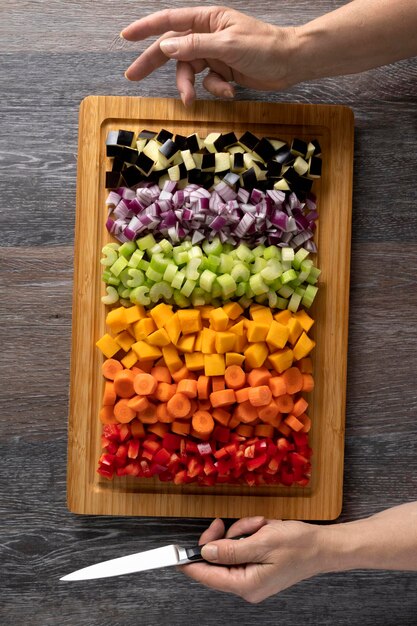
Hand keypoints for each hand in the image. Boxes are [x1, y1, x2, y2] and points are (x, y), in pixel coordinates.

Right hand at [121, 6, 298, 105]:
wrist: (290, 63)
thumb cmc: (264, 47)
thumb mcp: (227, 46)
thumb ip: (196, 46)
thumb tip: (166, 47)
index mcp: (207, 20)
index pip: (170, 22)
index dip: (146, 29)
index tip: (126, 37)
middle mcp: (207, 35)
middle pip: (172, 49)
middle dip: (152, 63)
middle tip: (132, 77)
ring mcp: (214, 54)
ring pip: (189, 72)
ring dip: (190, 87)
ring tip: (191, 100)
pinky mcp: (222, 71)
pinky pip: (208, 83)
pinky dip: (215, 89)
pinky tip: (230, 90)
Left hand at [178, 516, 326, 602]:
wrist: (322, 546)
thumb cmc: (298, 545)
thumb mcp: (262, 542)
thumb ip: (231, 549)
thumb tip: (206, 551)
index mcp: (246, 584)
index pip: (207, 576)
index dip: (189, 563)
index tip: (174, 555)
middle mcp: (246, 584)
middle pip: (217, 559)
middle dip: (227, 536)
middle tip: (230, 524)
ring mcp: (251, 576)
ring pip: (229, 548)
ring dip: (241, 531)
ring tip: (260, 526)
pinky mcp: (256, 566)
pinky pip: (241, 547)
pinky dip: (249, 534)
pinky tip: (263, 529)